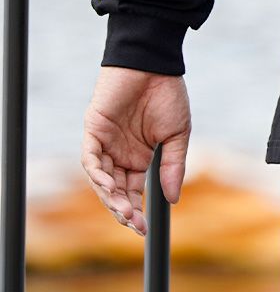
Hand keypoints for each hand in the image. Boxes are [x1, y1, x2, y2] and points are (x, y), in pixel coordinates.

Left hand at [81, 66, 190, 236]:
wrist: (154, 62)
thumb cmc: (167, 93)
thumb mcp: (177, 134)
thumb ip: (173, 165)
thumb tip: (173, 199)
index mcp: (138, 157)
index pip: (133, 191)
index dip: (136, 210)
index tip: (144, 228)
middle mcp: (119, 154)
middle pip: (115, 191)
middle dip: (123, 210)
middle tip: (134, 224)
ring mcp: (105, 143)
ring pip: (101, 180)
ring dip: (110, 197)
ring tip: (124, 211)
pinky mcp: (94, 130)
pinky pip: (91, 159)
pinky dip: (98, 175)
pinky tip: (111, 186)